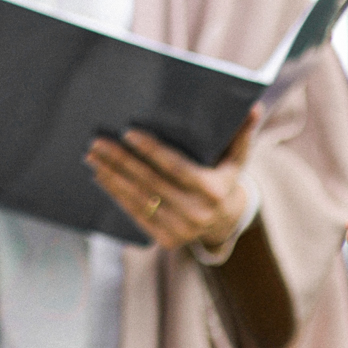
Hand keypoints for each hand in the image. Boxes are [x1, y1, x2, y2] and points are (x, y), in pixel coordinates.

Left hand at [86, 105, 260, 252]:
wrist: (225, 223)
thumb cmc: (225, 179)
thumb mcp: (237, 158)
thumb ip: (242, 133)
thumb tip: (254, 107)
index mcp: (213, 190)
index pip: (175, 167)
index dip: (151, 150)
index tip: (128, 132)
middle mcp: (196, 213)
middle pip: (150, 183)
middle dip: (121, 161)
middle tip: (97, 142)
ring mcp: (180, 230)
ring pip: (138, 200)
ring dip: (112, 177)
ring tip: (93, 157)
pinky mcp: (165, 241)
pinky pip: (135, 215)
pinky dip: (116, 195)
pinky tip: (102, 178)